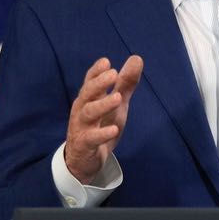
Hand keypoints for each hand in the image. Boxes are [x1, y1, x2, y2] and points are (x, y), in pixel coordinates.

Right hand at [64, 55, 142, 183]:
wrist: (84, 161)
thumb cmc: (100, 126)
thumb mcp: (116, 104)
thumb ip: (125, 84)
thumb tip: (137, 58)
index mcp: (89, 99)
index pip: (90, 81)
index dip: (96, 71)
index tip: (106, 62)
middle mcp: (82, 110)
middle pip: (87, 93)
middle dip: (99, 83)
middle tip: (113, 74)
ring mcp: (81, 127)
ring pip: (88, 113)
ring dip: (102, 105)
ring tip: (118, 98)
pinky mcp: (84, 145)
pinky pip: (91, 138)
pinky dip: (102, 134)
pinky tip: (114, 129)